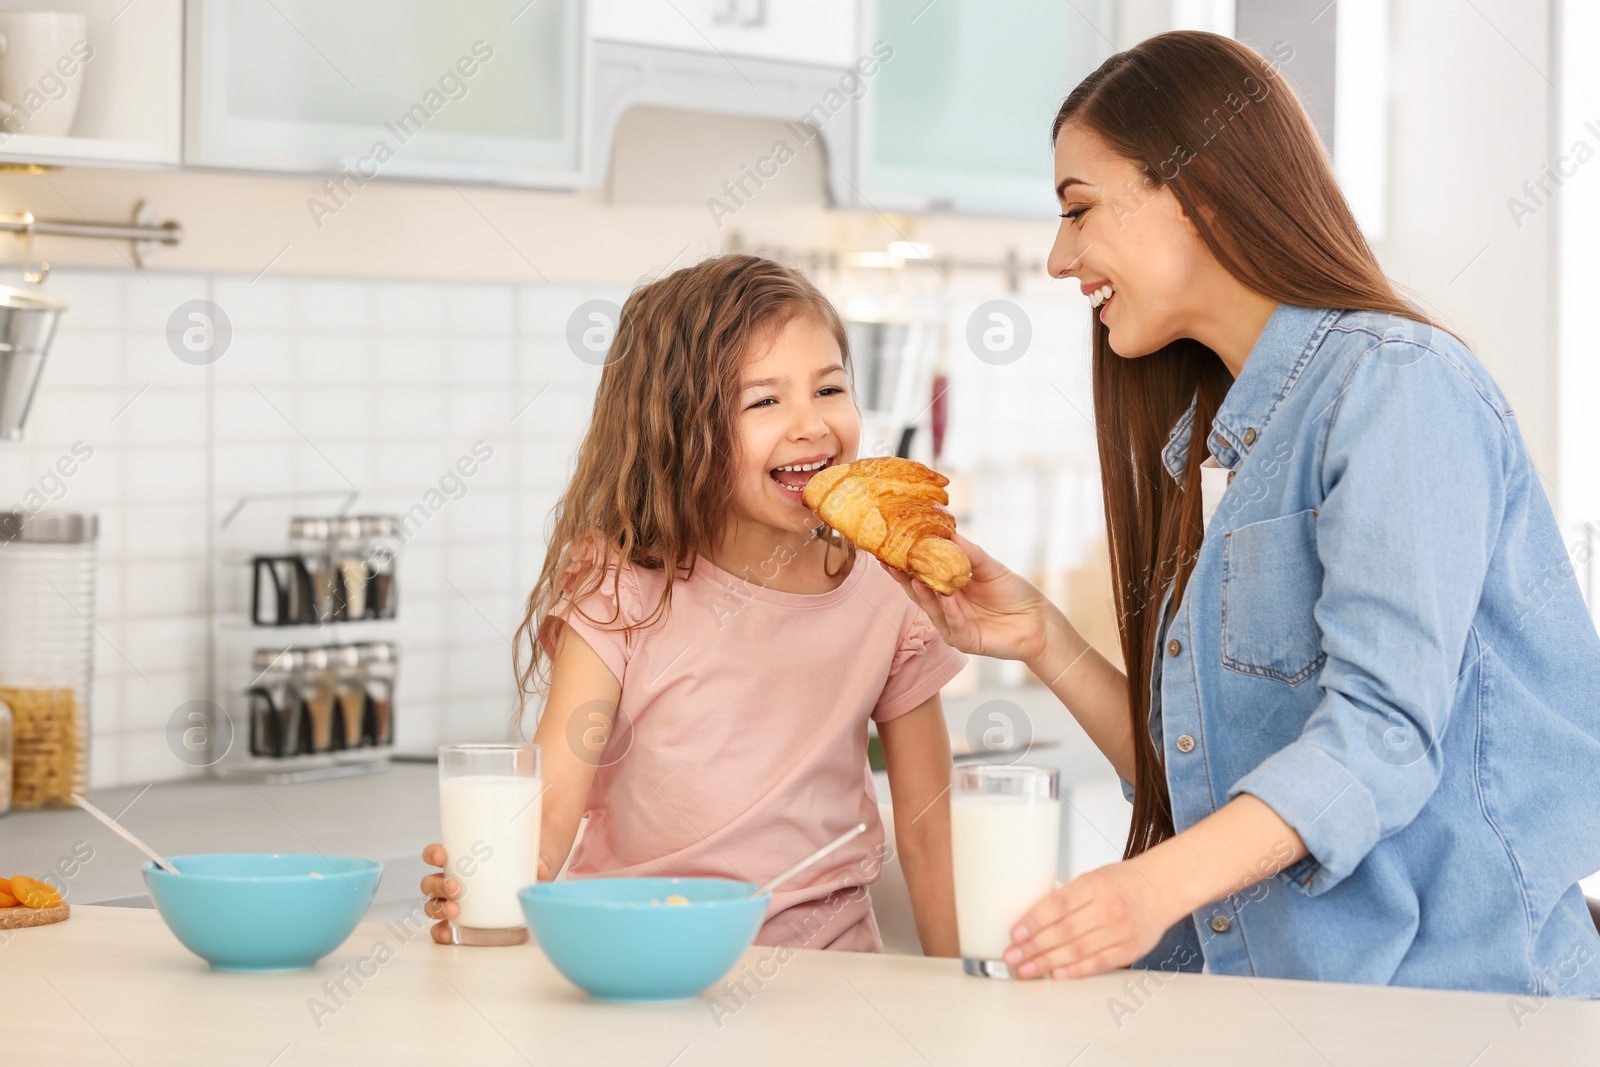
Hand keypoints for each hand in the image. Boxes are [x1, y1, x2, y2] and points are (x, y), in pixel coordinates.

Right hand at [420, 843, 555, 943]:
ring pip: (433, 904)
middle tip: (456, 888)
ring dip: (438, 908)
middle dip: (437, 886)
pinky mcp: (463, 919)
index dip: (433, 854)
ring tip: (454, 911)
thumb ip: (539, 860)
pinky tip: (448, 934)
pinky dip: (441, 931)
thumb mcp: (531, 855)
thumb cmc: (523, 857)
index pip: (436, 855)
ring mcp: (456, 900)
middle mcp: (453, 879)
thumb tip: (541, 868)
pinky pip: (443, 927)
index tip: (443, 856)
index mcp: (461, 858)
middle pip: (430, 882)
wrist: (532, 874)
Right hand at [879, 534, 1057, 662]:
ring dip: (924, 595)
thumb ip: (970, 554)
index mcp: (949, 589)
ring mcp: (954, 626)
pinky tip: (947, 599)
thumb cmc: (1015, 593)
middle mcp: (947, 608)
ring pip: (933, 611)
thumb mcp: (991, 568)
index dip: (905, 565)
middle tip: (889, 563)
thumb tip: (950, 534)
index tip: (890, 550)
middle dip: (904, 580)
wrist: (1039, 620)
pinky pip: (954, 626)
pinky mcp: (966, 641)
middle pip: (919, 594)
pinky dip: (950, 612)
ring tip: (914, 579)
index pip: (921, 576)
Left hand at [1003, 860, 1176, 978]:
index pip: (1058, 905)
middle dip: (1034, 947)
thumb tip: (1031, 919)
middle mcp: (1108, 908)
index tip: (1015, 933)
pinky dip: (1075, 971)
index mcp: (1095, 885)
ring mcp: (1121, 930)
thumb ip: (1066, 897)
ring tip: (1026, 969)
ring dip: (1048, 962)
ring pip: (1078, 950)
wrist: (1161, 889)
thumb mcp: (1092, 878)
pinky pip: (1098, 963)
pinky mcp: (1129, 949)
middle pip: (1064, 931)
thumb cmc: (1122, 883)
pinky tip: (1056, 974)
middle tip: (1012, 957)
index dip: (1034, 921)